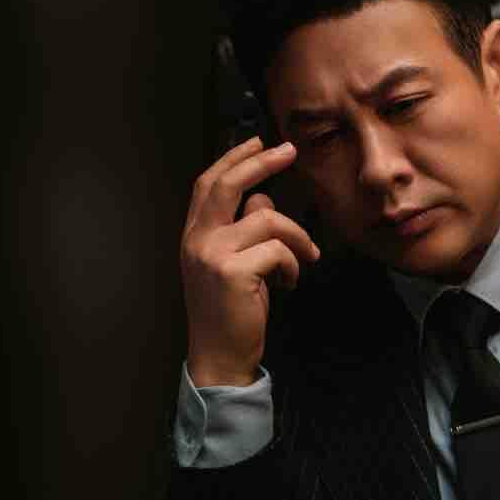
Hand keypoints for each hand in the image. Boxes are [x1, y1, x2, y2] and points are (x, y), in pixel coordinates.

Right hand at [181, 136, 319, 386]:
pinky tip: (289, 283)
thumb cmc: (228, 314)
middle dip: (261, 161)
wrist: (219, 357)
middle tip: (289, 151)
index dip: (233, 158)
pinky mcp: (232, 272)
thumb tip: (264, 201)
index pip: (208, 184)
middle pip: (228, 184)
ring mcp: (212, 254)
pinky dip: (294, 264)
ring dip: (297, 237)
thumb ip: (241, 230)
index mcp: (193, 236)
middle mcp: (197, 240)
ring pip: (267, 219)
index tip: (257, 141)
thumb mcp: (230, 265)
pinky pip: (278, 250)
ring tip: (306, 259)